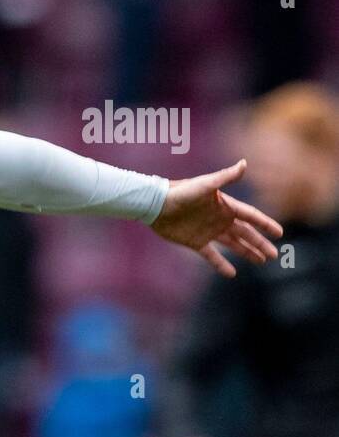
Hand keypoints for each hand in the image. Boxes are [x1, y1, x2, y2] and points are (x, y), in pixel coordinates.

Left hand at [150, 159, 283, 277]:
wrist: (156, 204)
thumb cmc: (180, 192)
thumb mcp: (205, 185)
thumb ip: (226, 177)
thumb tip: (244, 163)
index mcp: (225, 206)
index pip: (251, 216)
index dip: (265, 224)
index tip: (280, 233)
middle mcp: (219, 219)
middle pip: (245, 233)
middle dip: (260, 243)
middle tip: (273, 255)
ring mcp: (208, 231)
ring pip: (233, 244)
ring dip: (247, 252)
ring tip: (260, 261)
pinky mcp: (195, 242)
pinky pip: (211, 255)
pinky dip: (221, 264)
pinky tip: (232, 274)